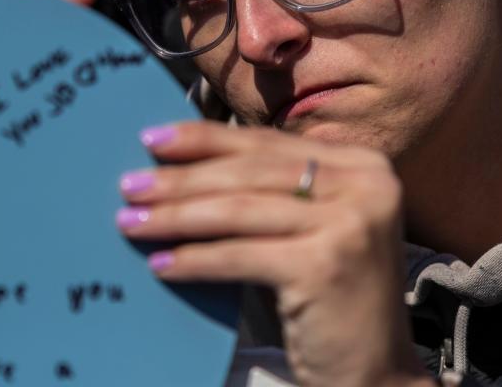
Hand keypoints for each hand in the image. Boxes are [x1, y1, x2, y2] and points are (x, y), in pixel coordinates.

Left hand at [117, 121, 432, 386]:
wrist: (374, 373)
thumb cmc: (323, 294)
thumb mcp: (302, 226)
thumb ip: (264, 188)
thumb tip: (176, 159)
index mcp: (361, 164)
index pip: (264, 144)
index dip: (203, 139)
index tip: (150, 138)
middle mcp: (366, 185)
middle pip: (248, 173)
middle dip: (180, 179)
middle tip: (128, 186)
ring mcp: (351, 224)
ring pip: (237, 211)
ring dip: (175, 217)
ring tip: (130, 221)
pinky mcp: (328, 265)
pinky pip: (239, 255)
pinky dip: (195, 259)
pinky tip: (161, 264)